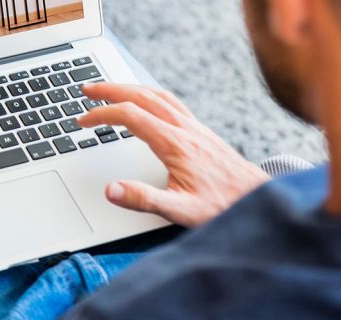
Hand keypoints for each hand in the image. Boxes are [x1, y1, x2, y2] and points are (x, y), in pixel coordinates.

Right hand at [78, 83, 269, 227]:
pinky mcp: (201, 132)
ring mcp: (194, 127)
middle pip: (142, 97)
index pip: (131, 117)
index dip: (103, 115)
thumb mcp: (179, 210)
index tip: (83, 122)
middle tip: (87, 90)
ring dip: (130, 88)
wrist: (257, 199)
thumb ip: (143, 199)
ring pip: (158, 95)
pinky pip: (172, 102)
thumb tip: (111, 189)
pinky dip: (151, 95)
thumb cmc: (221, 206)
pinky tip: (147, 102)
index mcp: (175, 144)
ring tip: (111, 89)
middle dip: (111, 90)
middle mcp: (185, 129)